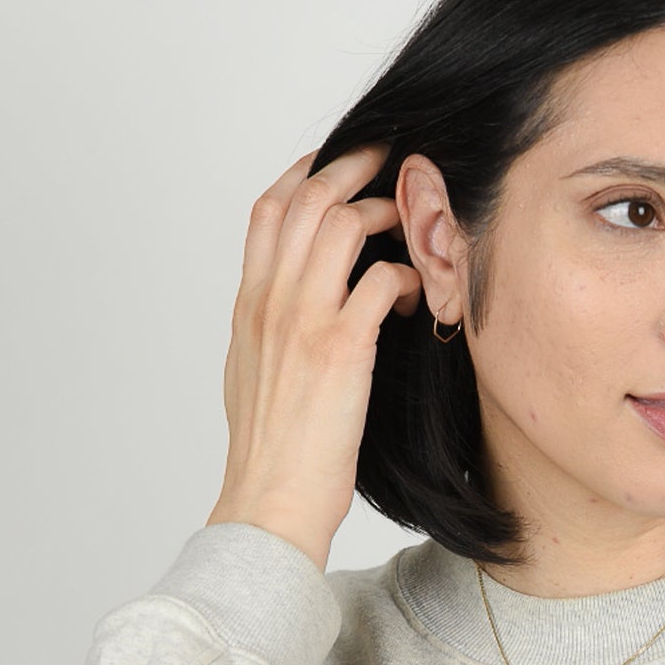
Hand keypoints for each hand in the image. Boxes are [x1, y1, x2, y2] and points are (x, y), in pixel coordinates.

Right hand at [207, 142, 422, 569]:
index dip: (305, 173)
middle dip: (354, 169)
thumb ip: (268, 328)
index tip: (339, 162)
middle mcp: (269, 302)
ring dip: (384, 215)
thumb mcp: (252, 375)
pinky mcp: (341, 349)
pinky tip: (418, 293)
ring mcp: (302, 321)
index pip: (267, 210)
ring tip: (409, 226)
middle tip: (392, 162)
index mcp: (247, 306)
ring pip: (341, 225)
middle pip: (307, 199)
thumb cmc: (271, 452)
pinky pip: (380, 281)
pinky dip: (406, 274)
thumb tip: (286, 305)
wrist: (270, 502)